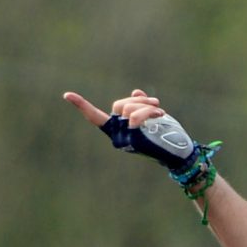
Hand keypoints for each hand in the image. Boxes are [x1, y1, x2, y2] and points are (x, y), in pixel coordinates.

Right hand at [61, 87, 208, 176]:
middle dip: (139, 101)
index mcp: (117, 130)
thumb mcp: (150, 116)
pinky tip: (160, 113)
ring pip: (128, 109)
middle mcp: (117, 136)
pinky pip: (135, 118)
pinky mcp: (134, 140)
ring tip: (160, 111)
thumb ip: (140, 104)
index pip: (95, 117)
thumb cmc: (165, 135)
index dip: (82, 105)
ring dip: (147, 105)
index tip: (67, 95)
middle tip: (156, 105)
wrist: (179, 153)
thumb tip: (136, 93)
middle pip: (120, 105)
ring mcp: (124, 139)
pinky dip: (148, 111)